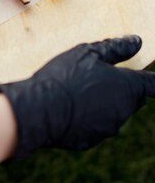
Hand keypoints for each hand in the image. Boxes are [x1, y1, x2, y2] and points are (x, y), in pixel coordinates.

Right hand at [0, 36, 154, 158]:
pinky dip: (86, 118)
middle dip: (121, 89)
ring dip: (102, 103)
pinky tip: (66, 108)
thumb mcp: (88, 53)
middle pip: (131, 99)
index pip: (152, 84)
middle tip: (97, 77)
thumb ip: (116, 48)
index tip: (152, 79)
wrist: (39, 111)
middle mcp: (124, 111)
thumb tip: (137, 42)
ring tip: (75, 91)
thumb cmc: (65, 77)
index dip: (153, 81)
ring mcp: (108, 129)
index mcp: (128, 87)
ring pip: (111, 113)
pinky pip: (93, 126)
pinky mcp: (91, 141)